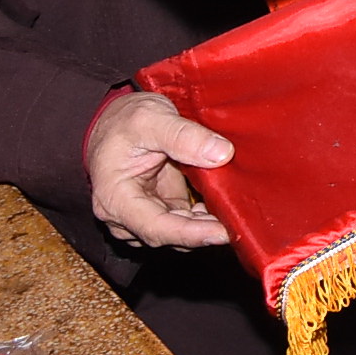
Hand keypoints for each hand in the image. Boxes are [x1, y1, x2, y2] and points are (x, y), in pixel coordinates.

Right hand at [87, 90, 231, 248]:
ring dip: (205, 227)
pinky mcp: (159, 208)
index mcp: (115, 199)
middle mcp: (124, 216)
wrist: (114, 121)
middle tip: (241, 224)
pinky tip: (223, 207)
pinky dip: (203, 218)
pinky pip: (183, 221)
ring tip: (236, 214)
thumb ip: (183, 136)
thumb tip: (221, 154)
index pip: (155, 228)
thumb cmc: (125, 120)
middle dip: (204, 232)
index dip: (190, 234)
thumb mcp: (150, 119)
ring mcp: (142, 215)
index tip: (223, 232)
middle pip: (168, 236)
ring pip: (177, 233)